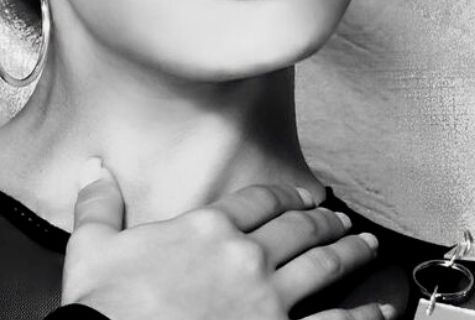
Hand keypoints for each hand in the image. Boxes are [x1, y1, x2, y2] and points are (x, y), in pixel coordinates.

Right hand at [60, 157, 392, 319]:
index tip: (298, 195)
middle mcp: (244, 257)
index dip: (283, 195)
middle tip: (338, 217)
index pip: (256, 201)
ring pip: (323, 264)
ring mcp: (268, 298)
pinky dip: (363, 313)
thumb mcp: (92, 248)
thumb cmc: (107, 309)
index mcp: (205, 229)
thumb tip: (94, 169)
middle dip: (322, 220)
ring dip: (349, 252)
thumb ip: (98, 204)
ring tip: (365, 245)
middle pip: (297, 228)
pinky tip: (381, 307)